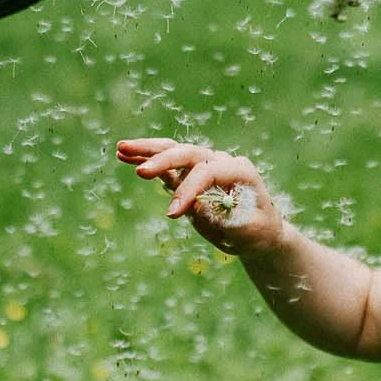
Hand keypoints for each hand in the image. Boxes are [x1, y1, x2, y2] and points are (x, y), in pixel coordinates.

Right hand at [116, 137, 286, 254]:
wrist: (259, 232)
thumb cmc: (257, 232)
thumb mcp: (248, 232)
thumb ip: (225, 218)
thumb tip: (197, 207)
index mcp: (239, 171)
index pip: (208, 172)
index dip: (188, 190)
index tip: (170, 215)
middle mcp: (221, 161)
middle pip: (189, 153)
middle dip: (164, 160)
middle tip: (141, 171)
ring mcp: (205, 165)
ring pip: (174, 151)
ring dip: (148, 150)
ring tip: (121, 148)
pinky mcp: (190, 175)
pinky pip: (167, 165)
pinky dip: (147, 158)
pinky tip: (123, 155)